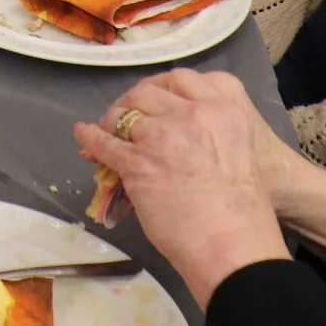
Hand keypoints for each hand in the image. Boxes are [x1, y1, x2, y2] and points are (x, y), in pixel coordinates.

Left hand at [74, 71, 325, 306]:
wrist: (232, 246)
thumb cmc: (241, 212)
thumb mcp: (235, 152)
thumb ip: (206, 132)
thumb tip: (168, 130)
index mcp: (224, 109)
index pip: (181, 79)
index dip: (161, 88)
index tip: (152, 98)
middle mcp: (193, 114)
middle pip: (147, 91)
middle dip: (133, 102)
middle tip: (126, 115)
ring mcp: (162, 135)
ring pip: (122, 114)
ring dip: (111, 122)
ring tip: (106, 129)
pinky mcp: (137, 161)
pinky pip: (104, 141)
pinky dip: (90, 137)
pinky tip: (84, 135)